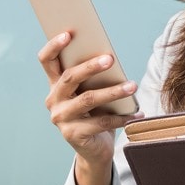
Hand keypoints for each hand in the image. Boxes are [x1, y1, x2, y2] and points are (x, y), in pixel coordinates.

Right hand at [37, 31, 140, 168]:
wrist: (94, 150)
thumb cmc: (95, 114)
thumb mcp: (91, 92)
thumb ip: (93, 78)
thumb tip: (109, 57)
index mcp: (55, 85)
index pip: (47, 61)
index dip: (54, 46)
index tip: (69, 34)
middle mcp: (53, 100)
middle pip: (69, 78)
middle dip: (90, 66)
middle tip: (110, 58)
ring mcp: (61, 119)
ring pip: (88, 99)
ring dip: (113, 91)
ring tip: (132, 86)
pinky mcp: (73, 135)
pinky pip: (101, 122)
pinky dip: (122, 117)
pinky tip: (137, 112)